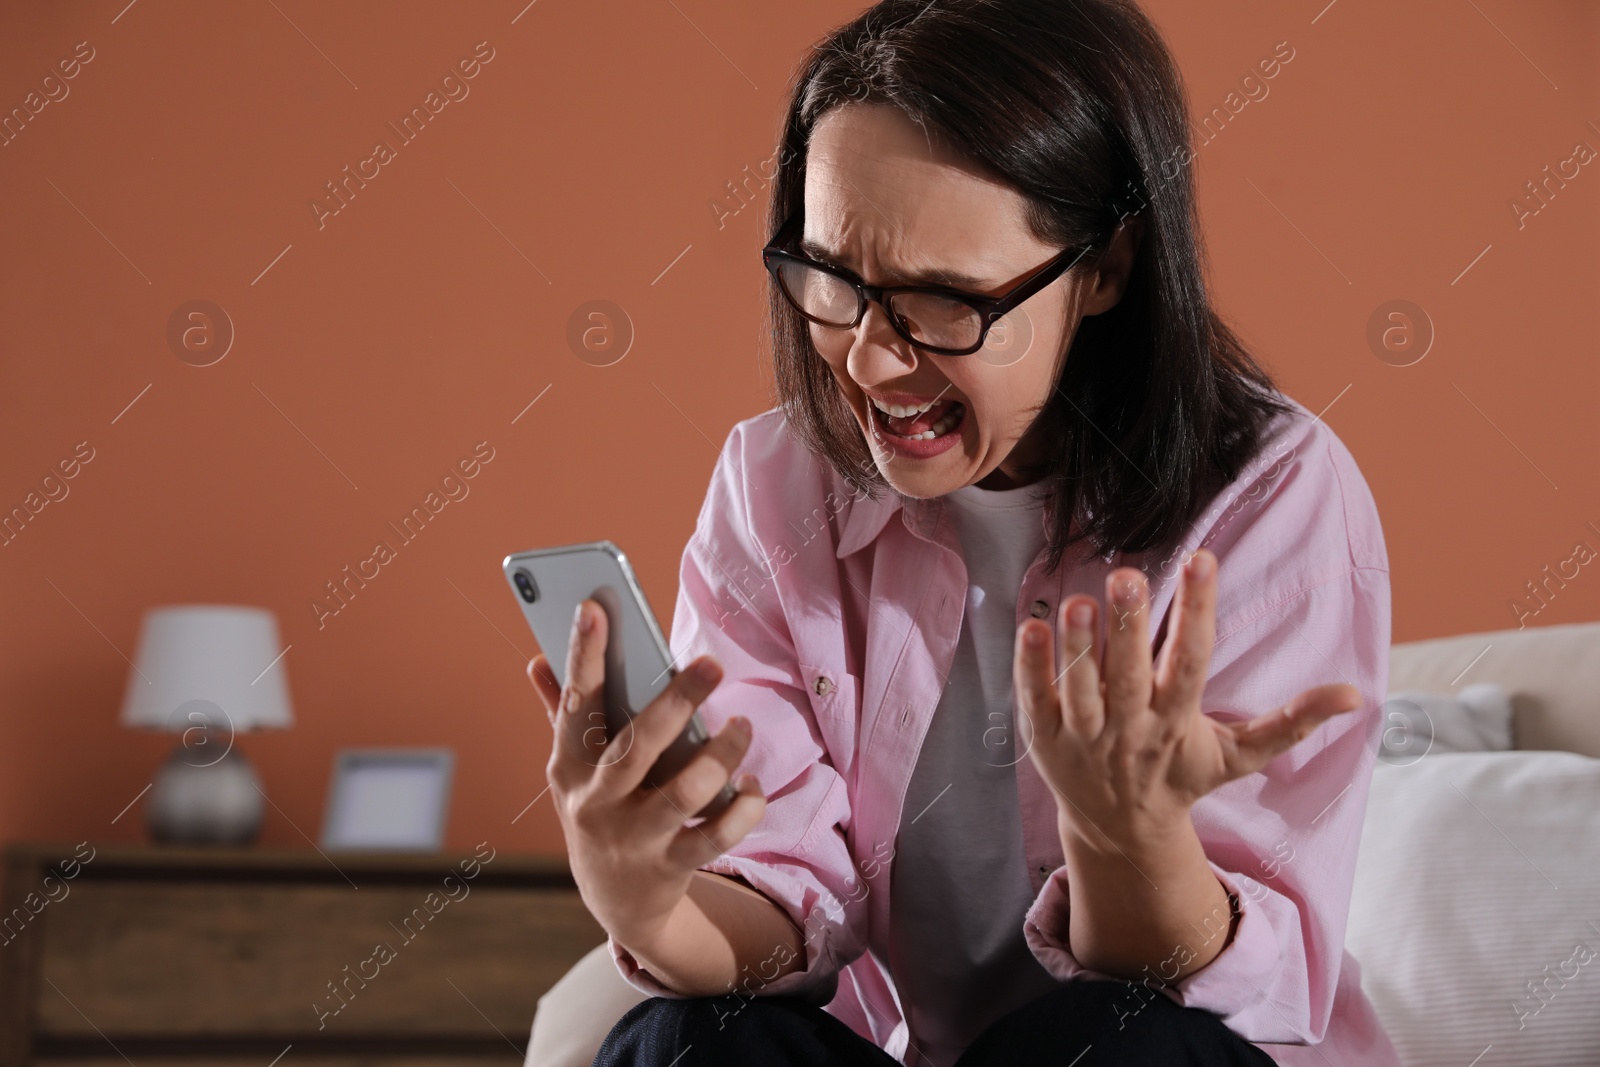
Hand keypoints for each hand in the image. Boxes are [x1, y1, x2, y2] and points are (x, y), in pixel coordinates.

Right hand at [527, 598, 766, 949]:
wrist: (617, 904)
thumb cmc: (600, 811)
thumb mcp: (573, 771)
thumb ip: (561, 714)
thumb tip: (537, 659)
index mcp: (569, 768)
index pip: (575, 704)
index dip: (582, 655)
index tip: (594, 606)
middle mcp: (596, 803)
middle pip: (636, 747)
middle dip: (675, 701)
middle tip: (712, 664)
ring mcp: (633, 839)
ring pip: (684, 793)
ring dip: (721, 755)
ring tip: (742, 724)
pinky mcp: (670, 867)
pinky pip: (716, 835)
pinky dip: (744, 807)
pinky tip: (752, 784)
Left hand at [1013, 548, 1362, 850]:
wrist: (1120, 832)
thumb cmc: (1181, 776)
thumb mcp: (1238, 755)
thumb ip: (1291, 721)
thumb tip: (1355, 695)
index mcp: (1178, 722)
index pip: (1192, 663)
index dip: (1198, 612)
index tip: (1202, 560)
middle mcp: (1130, 727)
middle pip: (1131, 674)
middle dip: (1129, 625)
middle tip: (1127, 575)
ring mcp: (1084, 735)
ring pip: (1081, 688)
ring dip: (1078, 646)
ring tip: (1078, 599)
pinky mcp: (1045, 738)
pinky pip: (1036, 700)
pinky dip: (1031, 668)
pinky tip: (1029, 627)